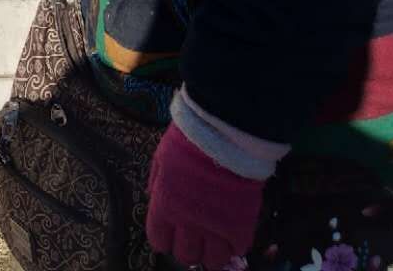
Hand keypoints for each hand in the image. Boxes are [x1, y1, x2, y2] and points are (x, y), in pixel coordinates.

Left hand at [146, 125, 264, 270]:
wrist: (223, 135)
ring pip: (213, 261)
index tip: (172, 233)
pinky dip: (235, 245)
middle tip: (196, 236)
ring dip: (213, 253)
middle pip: (186, 256)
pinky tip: (234, 232)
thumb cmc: (188, 141)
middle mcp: (187, 223)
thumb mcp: (162, 158)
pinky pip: (238, 250)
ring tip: (216, 239)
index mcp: (165, 205)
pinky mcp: (240, 227)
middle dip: (189, 248)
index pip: (159, 241)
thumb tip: (153, 199)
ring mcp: (215, 228)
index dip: (165, 238)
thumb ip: (156, 183)